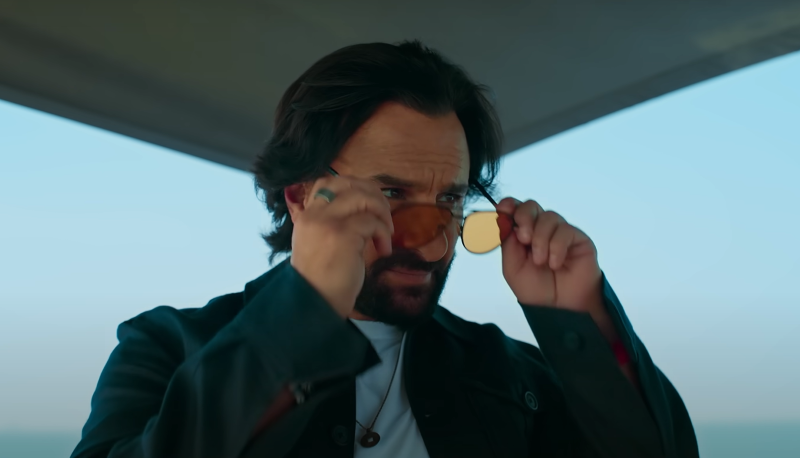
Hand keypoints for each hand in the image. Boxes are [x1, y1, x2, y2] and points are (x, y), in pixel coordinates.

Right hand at [288, 175, 393, 316]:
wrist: (315, 302)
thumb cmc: (323, 278)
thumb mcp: (319, 243)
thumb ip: (332, 223)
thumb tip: (363, 207)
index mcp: (307, 215)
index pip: (328, 182)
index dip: (354, 186)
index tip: (369, 203)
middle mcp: (314, 214)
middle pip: (349, 184)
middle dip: (373, 195)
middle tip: (385, 214)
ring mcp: (328, 222)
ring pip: (363, 198)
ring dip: (382, 213)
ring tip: (387, 232)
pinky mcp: (343, 234)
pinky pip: (372, 221)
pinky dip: (384, 233)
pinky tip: (384, 249)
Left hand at [497, 198, 602, 312]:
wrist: (559, 308)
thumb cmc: (535, 290)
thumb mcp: (512, 267)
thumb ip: (507, 242)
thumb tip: (503, 217)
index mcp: (522, 234)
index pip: (515, 210)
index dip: (509, 205)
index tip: (503, 209)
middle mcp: (541, 230)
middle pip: (531, 206)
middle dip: (524, 217)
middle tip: (524, 239)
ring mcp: (560, 233)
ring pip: (549, 216)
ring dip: (541, 239)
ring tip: (540, 262)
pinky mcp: (578, 239)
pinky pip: (565, 230)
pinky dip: (556, 247)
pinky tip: (555, 264)